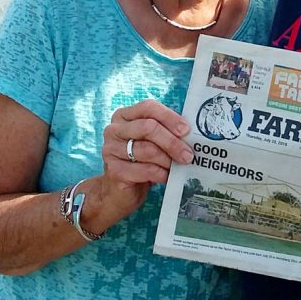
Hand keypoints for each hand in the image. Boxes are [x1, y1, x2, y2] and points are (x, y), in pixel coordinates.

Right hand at [97, 100, 193, 223]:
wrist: (119, 191)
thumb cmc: (140, 162)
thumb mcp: (151, 142)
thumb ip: (165, 132)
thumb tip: (190, 134)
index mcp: (124, 116)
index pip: (148, 107)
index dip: (169, 117)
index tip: (186, 130)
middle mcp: (114, 130)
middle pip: (148, 128)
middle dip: (172, 142)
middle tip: (188, 155)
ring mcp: (111, 150)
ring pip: (148, 150)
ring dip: (168, 160)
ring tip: (178, 166)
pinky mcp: (114, 171)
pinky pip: (145, 169)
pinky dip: (161, 174)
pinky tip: (167, 177)